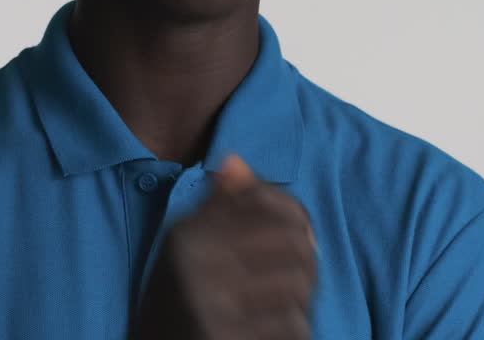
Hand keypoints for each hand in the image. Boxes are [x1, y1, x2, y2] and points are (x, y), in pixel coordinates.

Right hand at [130, 155, 317, 339]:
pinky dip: (292, 331)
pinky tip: (271, 332)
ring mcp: (209, 307)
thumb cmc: (178, 304)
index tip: (301, 236)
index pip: (264, 201)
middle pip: (292, 242)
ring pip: (297, 286)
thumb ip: (216, 207)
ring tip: (283, 309)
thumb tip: (235, 162)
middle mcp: (193, 265)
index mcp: (184, 236)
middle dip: (305, 262)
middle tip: (298, 281)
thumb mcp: (184, 250)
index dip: (296, 216)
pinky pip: (292, 327)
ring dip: (300, 300)